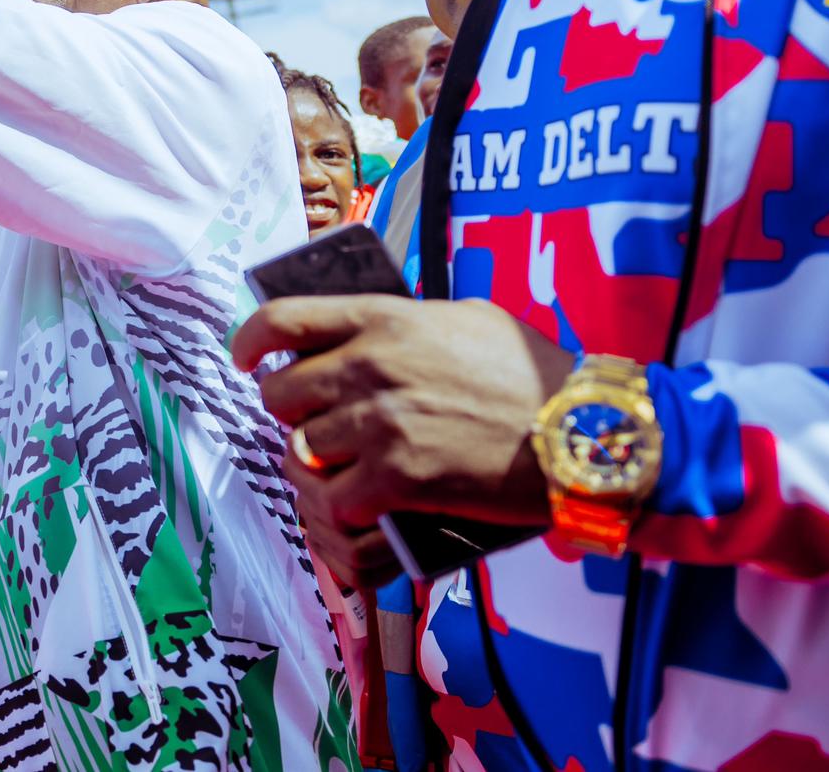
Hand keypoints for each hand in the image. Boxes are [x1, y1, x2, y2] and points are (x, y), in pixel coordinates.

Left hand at [231, 295, 575, 587]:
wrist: (584, 435)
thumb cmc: (537, 376)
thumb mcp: (468, 319)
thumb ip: (409, 320)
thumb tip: (375, 328)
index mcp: (383, 319)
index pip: (284, 319)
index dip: (250, 338)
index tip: (244, 357)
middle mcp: (370, 366)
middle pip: (281, 391)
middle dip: (289, 412)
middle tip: (312, 423)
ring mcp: (380, 423)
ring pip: (301, 448)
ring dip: (313, 464)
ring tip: (335, 470)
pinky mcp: (397, 479)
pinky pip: (336, 499)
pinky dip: (341, 510)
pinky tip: (357, 508)